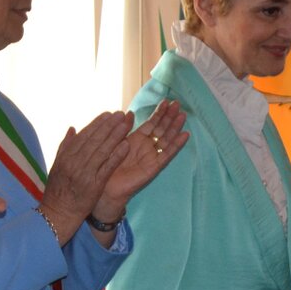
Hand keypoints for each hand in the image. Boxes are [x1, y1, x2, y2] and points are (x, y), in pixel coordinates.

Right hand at [37, 111, 130, 240]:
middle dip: (109, 126)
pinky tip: (126, 145)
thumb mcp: (56, 166)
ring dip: (115, 136)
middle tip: (120, 114)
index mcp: (66, 156)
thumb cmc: (57, 190)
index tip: (108, 114)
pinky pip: (107, 167)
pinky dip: (117, 155)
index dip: (97, 124)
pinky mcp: (94, 184)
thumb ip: (65, 146)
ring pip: (102, 150)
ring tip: (126, 124)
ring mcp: (84, 173)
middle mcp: (74, 162)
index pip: (84, 136)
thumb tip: (72, 128)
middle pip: (94, 140)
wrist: (58, 213)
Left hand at [93, 101, 188, 221]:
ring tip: (183, 115)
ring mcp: (151, 157)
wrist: (105, 188)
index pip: (151, 124)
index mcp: (136, 140)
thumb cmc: (107, 166)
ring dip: (175, 127)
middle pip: (161, 129)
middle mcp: (146, 147)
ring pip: (166, 139)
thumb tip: (128, 112)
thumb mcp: (114, 143)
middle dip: (169, 117)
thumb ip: (123, 129)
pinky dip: (176, 145)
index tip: (167, 101)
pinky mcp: (154, 167)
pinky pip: (167, 155)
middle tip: (178, 103)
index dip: (159, 113)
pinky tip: (185, 135)